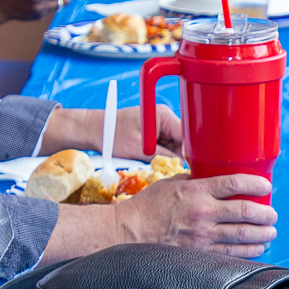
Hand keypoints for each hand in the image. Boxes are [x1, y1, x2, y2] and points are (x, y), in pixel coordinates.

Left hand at [44, 103, 183, 156]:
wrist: (95, 130)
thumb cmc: (113, 134)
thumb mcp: (138, 148)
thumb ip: (161, 156)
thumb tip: (180, 166)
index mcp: (164, 116)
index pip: (188, 134)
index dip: (192, 151)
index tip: (193, 167)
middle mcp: (165, 119)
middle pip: (183, 141)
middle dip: (181, 157)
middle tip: (176, 172)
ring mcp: (160, 127)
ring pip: (175, 147)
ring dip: (171, 159)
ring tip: (163, 169)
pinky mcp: (155, 134)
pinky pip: (166, 148)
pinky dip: (163, 157)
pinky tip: (157, 164)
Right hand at [125, 174, 277, 256]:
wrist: (131, 231)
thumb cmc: (149, 206)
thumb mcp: (172, 183)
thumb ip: (197, 181)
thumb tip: (217, 177)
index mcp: (196, 190)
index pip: (234, 183)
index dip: (255, 183)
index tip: (266, 186)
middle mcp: (202, 212)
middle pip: (245, 211)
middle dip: (266, 213)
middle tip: (273, 214)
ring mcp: (202, 235)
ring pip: (243, 235)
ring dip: (262, 233)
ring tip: (270, 231)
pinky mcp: (199, 253)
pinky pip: (231, 253)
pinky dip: (248, 251)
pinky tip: (257, 248)